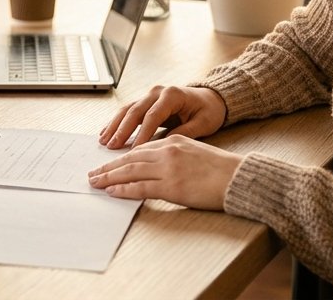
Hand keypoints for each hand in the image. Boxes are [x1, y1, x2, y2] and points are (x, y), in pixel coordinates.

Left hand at [87, 134, 242, 208]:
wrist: (239, 178)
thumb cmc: (221, 169)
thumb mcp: (195, 152)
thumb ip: (174, 155)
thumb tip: (156, 166)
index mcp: (173, 140)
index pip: (140, 148)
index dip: (122, 156)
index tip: (109, 163)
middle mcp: (167, 151)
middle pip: (130, 158)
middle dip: (109, 166)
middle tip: (93, 173)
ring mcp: (168, 168)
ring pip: (130, 171)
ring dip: (109, 177)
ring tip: (95, 182)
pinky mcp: (171, 186)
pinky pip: (140, 187)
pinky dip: (123, 189)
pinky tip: (112, 192)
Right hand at [98, 85, 225, 148]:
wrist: (210, 99)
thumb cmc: (208, 111)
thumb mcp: (203, 123)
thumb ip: (184, 132)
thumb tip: (163, 146)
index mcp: (172, 95)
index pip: (152, 116)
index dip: (142, 133)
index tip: (135, 149)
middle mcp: (157, 92)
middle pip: (135, 111)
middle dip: (122, 129)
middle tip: (112, 146)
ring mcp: (150, 95)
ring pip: (127, 110)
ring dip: (114, 125)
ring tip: (104, 141)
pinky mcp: (146, 101)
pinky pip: (128, 111)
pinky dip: (117, 122)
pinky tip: (107, 133)